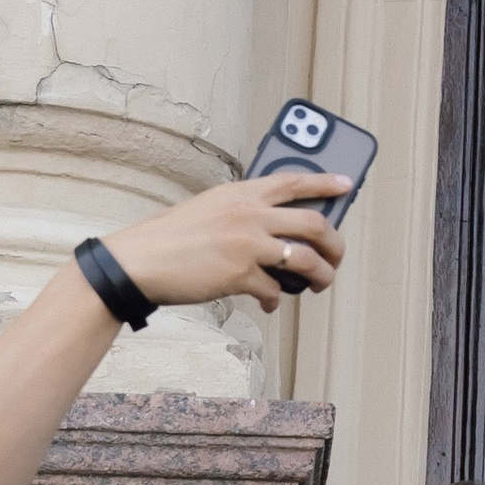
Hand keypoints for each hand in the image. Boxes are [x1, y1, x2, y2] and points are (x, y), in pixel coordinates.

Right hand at [110, 170, 348, 314]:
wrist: (138, 261)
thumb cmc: (170, 237)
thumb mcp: (209, 207)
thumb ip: (242, 211)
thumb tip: (279, 230)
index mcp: (241, 193)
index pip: (293, 180)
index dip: (325, 182)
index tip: (346, 185)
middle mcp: (249, 214)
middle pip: (314, 223)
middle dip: (335, 243)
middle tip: (337, 256)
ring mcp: (247, 244)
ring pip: (306, 259)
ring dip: (321, 275)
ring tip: (319, 284)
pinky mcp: (240, 274)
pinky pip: (275, 290)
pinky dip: (277, 300)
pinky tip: (271, 304)